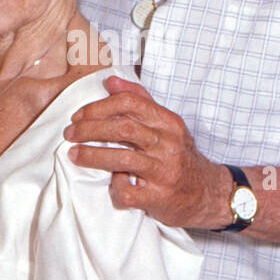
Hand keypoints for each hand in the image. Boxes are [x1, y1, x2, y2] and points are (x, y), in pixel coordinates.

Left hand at [64, 76, 231, 229]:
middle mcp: (168, 144)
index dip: (99, 107)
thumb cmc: (180, 157)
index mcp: (168, 122)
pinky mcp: (160, 197)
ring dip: (91, 155)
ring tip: (74, 155)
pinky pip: (128, 192)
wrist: (209, 194)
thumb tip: (111, 81)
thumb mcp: (167, 125)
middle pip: (122, 128)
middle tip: (70, 134)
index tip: (79, 116)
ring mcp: (164, 171)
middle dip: (89, 130)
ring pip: (121, 158)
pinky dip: (114, 187)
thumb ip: (140, 101)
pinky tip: (112, 184)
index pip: (130, 103)